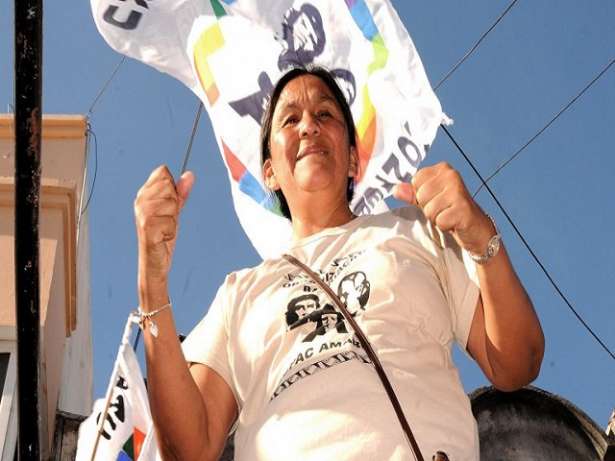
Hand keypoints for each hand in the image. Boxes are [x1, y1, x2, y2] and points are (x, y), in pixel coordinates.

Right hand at [134, 165, 194, 283]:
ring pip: (171, 202)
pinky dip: (171, 230)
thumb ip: (180, 193)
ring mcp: (142, 214)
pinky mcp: (147, 227)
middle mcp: (140, 201)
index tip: (169, 205)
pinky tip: (163, 237)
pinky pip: (171, 220)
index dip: (172, 188)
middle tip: (168, 220)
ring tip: (165, 228)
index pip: (163, 173)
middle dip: (174, 204)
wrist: (154, 262)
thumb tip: (189, 174)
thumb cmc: (162, 236)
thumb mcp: (174, 211)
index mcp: (144, 194)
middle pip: (169, 185)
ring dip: (173, 218)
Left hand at [393, 162, 492, 253]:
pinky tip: (454, 222)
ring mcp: (458, 190)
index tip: (436, 199)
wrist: (476, 228)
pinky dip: (445, 226)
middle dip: (428, 208)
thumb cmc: (450, 211)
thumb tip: (396, 189)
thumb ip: (411, 194)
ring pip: (428, 209)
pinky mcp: (463, 208)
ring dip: (436, 218)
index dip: (421, 195)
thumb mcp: (428, 200)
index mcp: (442, 169)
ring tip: (449, 215)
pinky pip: (439, 220)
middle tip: (443, 210)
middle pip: (420, 196)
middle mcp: (451, 175)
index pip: (415, 181)